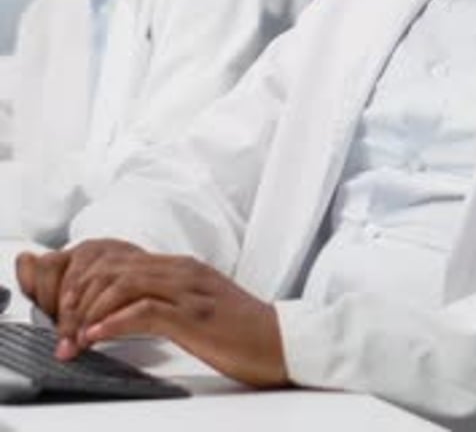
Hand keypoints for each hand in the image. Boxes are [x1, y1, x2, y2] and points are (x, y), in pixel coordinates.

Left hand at [20, 242, 287, 386]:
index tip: (71, 311)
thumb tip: (129, 310)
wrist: (284, 342)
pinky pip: (144, 311)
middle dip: (81, 296)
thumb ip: (169, 299)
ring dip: (90, 311)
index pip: (121, 261)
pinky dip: (114, 322)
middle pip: (114, 268)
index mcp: (182, 266)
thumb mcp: (200, 305)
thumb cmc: (243, 331)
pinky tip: (97, 335)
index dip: (89, 282)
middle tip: (63, 326)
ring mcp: (189, 290)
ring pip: (123, 284)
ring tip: (73, 336)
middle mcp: (182, 270)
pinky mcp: (194, 316)